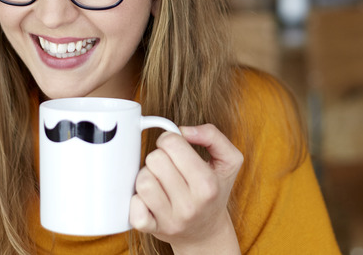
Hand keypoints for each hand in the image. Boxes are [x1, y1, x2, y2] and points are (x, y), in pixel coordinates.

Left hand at [129, 124, 243, 253]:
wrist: (206, 232)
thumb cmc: (215, 191)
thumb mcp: (228, 161)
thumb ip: (212, 136)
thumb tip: (184, 130)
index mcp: (207, 185)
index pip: (172, 144)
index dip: (170, 139)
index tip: (174, 148)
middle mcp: (189, 205)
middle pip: (155, 160)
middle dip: (159, 156)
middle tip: (168, 165)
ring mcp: (170, 220)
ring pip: (143, 181)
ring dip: (147, 176)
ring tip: (159, 181)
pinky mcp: (152, 230)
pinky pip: (133, 208)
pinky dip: (137, 199)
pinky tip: (149, 198)